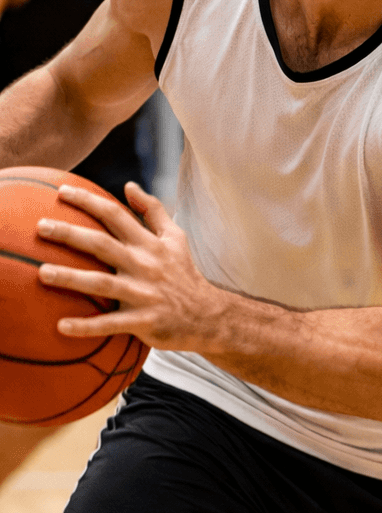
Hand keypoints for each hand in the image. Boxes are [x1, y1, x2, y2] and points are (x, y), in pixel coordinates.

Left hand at [36, 181, 222, 348]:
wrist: (208, 315)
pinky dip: (87, 326)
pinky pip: (111, 324)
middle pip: (102, 245)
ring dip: (71, 279)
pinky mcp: (144, 321)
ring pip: (102, 284)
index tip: (61, 192)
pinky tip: (61, 326)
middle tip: (41, 227)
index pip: (115, 216)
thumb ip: (153, 210)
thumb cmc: (185, 274)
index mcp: (149, 244)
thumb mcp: (175, 237)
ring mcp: (143, 294)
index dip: (89, 201)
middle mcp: (144, 265)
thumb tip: (128, 186)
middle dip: (70, 234)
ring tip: (41, 274)